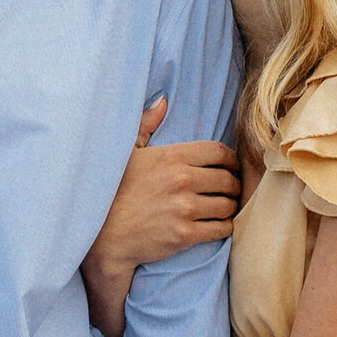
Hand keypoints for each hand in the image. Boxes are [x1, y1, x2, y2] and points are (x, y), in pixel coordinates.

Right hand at [83, 99, 239, 336]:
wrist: (102, 235)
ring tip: (224, 208)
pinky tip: (217, 225)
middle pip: (228, 179)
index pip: (218, 152)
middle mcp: (180, 180)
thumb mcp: (128, 152)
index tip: (229, 167)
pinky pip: (221, 229)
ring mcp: (183, 208)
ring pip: (227, 205)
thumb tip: (162, 100)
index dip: (230, 160)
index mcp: (170, 157)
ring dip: (230, 207)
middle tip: (230, 190)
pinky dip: (224, 227)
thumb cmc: (114, 190)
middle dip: (233, 185)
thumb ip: (147, 124)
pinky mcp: (184, 235)